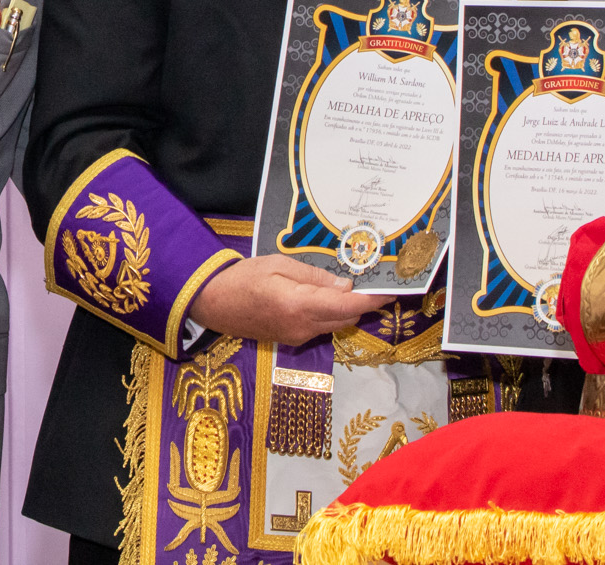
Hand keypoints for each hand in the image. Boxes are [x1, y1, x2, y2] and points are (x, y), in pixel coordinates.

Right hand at [188, 254, 383, 345]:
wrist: (212, 303)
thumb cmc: (243, 278)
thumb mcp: (278, 265)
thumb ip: (314, 277)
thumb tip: (346, 286)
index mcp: (300, 305)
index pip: (348, 306)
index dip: (373, 299)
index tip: (393, 289)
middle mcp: (303, 327)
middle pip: (346, 318)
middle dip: (365, 303)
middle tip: (377, 282)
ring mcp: (297, 337)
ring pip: (335, 324)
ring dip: (348, 309)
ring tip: (357, 287)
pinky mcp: (291, 339)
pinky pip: (321, 327)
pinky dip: (332, 314)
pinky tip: (331, 297)